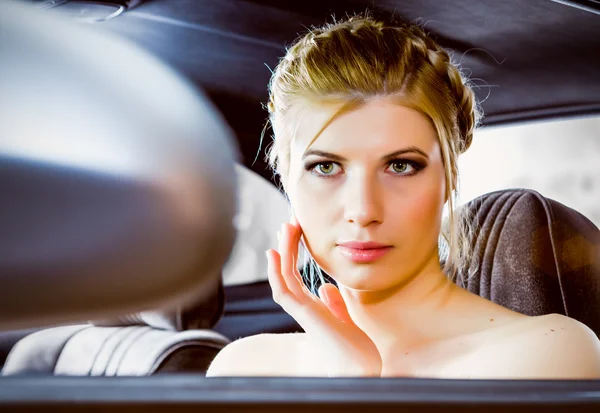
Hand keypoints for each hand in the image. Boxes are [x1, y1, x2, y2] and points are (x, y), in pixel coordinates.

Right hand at [266, 218, 381, 376]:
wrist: (359, 368)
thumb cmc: (356, 349)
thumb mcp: (347, 318)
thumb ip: (336, 303)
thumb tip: (325, 286)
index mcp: (312, 307)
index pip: (295, 277)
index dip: (292, 255)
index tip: (293, 234)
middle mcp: (303, 307)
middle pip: (287, 272)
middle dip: (288, 246)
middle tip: (290, 222)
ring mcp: (301, 311)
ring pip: (283, 276)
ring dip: (283, 251)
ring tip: (286, 227)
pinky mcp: (303, 315)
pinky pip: (283, 290)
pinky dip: (277, 272)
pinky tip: (275, 254)